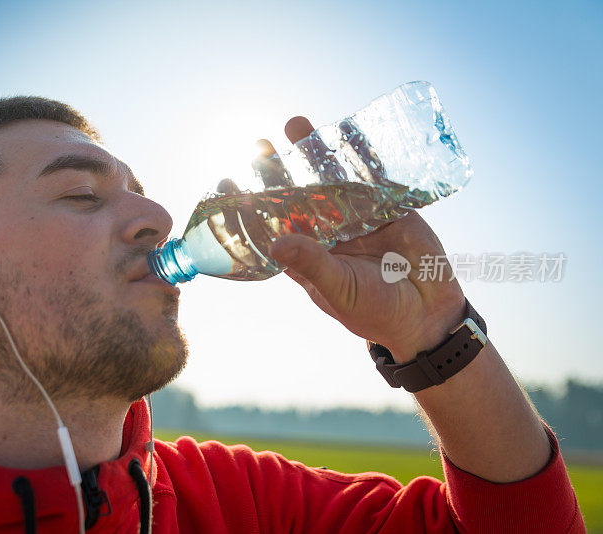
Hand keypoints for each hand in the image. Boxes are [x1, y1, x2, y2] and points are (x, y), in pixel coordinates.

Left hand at [264, 117, 466, 362]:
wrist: (427, 315)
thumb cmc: (375, 312)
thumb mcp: (339, 289)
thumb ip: (312, 264)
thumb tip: (276, 244)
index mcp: (307, 255)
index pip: (272, 225)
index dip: (251, 205)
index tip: (229, 182)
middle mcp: (327, 232)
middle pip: (298, 195)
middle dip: (280, 171)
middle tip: (260, 146)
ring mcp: (356, 218)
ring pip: (331, 180)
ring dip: (314, 153)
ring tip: (295, 124)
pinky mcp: (387, 208)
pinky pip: (371, 177)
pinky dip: (359, 154)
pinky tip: (346, 131)